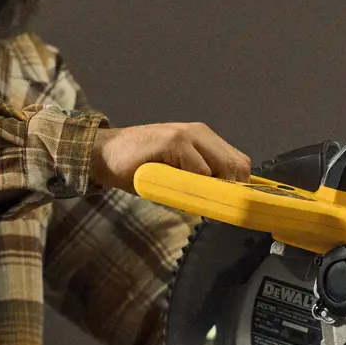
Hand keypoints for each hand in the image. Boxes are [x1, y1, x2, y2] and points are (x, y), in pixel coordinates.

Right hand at [90, 122, 251, 192]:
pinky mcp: (175, 141)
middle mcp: (201, 133)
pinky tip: (176, 188)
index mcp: (205, 140)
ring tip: (192, 200)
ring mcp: (189, 135)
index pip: (239, 164)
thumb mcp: (177, 176)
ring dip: (212, 190)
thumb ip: (200, 183)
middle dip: (231, 192)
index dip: (238, 187)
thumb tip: (224, 207)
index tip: (226, 207)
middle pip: (238, 166)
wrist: (106, 154)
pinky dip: (194, 185)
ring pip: (223, 167)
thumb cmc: (141, 168)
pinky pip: (200, 170)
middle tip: (212, 210)